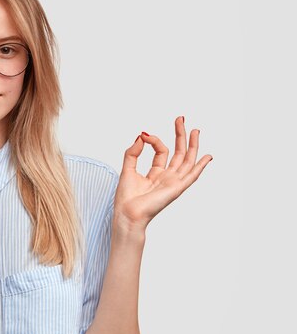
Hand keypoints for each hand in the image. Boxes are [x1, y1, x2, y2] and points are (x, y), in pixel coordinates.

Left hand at [113, 116, 212, 230]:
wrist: (127, 214)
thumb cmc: (126, 198)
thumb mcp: (127, 168)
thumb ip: (133, 152)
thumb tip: (141, 136)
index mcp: (156, 174)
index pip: (161, 151)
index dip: (154, 140)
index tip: (144, 135)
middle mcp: (167, 177)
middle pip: (179, 153)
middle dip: (181, 135)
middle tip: (181, 119)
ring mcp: (173, 183)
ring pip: (187, 161)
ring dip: (192, 145)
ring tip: (195, 130)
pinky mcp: (176, 188)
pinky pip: (191, 176)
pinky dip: (200, 166)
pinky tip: (207, 157)